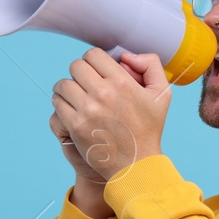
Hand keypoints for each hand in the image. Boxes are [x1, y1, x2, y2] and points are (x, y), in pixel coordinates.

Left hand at [50, 48, 171, 181]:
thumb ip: (150, 65)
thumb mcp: (161, 94)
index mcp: (122, 82)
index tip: (95, 72)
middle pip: (75, 66)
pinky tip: (69, 108)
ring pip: (63, 84)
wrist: (136, 164)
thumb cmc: (149, 129)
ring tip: (73, 95)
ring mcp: (87, 110)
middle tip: (83, 84)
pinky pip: (57, 103)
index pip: (93, 55)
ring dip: (66, 88)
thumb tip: (125, 55)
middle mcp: (103, 93)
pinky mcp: (75, 126)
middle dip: (79, 73)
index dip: (92, 61)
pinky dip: (60, 103)